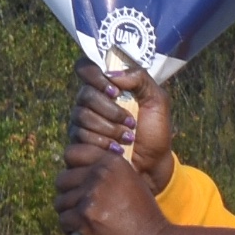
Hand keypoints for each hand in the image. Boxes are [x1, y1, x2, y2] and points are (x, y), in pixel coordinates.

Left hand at [55, 143, 170, 234]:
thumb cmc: (143, 214)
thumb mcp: (131, 181)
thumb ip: (108, 172)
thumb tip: (80, 170)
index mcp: (112, 161)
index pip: (74, 154)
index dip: (72, 170)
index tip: (78, 182)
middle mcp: (100, 174)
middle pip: (63, 179)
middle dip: (68, 193)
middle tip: (79, 205)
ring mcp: (91, 195)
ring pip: (61, 201)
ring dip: (68, 212)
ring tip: (82, 220)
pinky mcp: (84, 216)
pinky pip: (63, 219)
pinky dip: (69, 228)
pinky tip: (80, 231)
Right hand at [68, 57, 174, 194]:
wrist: (153, 165)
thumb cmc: (155, 131)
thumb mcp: (157, 100)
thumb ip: (140, 79)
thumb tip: (113, 75)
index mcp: (106, 87)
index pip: (85, 68)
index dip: (94, 75)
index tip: (115, 90)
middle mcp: (89, 103)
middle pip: (85, 95)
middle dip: (110, 110)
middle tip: (131, 122)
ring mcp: (81, 124)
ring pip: (82, 117)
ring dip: (110, 129)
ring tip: (128, 138)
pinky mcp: (78, 144)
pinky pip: (79, 138)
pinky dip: (102, 144)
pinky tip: (117, 151)